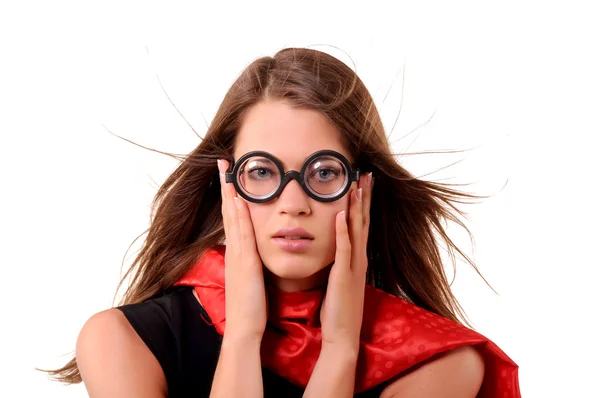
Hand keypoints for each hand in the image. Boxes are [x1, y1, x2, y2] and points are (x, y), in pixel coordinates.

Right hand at [217, 159, 267, 341]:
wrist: (244, 329)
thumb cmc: (251, 307)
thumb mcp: (250, 279)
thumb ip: (250, 265)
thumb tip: (252, 255)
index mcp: (238, 254)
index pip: (233, 219)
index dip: (230, 197)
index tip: (229, 177)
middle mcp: (234, 250)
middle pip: (229, 212)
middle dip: (226, 187)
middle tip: (223, 163)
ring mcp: (237, 255)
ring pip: (233, 217)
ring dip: (229, 193)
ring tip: (227, 171)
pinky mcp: (244, 261)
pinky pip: (241, 232)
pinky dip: (238, 214)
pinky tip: (238, 198)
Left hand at [319, 172, 372, 351]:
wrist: (342, 334)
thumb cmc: (337, 307)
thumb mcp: (339, 278)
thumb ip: (340, 261)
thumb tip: (335, 247)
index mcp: (356, 258)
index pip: (360, 224)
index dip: (362, 202)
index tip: (361, 181)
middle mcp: (359, 258)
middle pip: (363, 221)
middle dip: (364, 196)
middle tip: (366, 173)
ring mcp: (354, 266)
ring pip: (357, 229)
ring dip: (357, 206)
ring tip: (357, 184)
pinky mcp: (344, 275)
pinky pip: (344, 248)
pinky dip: (344, 230)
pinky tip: (342, 214)